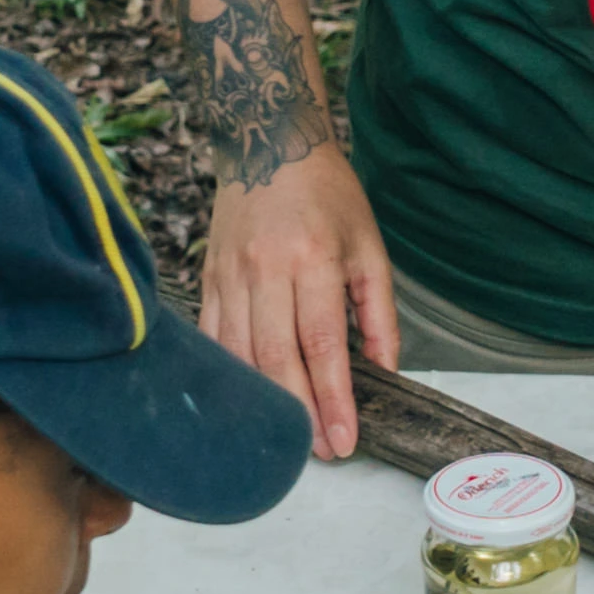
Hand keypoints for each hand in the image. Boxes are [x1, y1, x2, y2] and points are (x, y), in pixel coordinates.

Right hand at [196, 145, 399, 460]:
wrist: (267, 141)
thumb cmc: (327, 195)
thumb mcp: (369, 248)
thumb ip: (379, 315)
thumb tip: (387, 371)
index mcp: (312, 259)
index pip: (322, 346)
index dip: (333, 400)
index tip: (344, 440)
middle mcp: (265, 269)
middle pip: (277, 359)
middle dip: (300, 413)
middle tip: (320, 451)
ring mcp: (229, 275)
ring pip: (239, 355)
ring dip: (263, 403)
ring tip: (288, 437)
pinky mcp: (207, 279)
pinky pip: (212, 339)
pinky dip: (228, 376)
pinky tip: (245, 403)